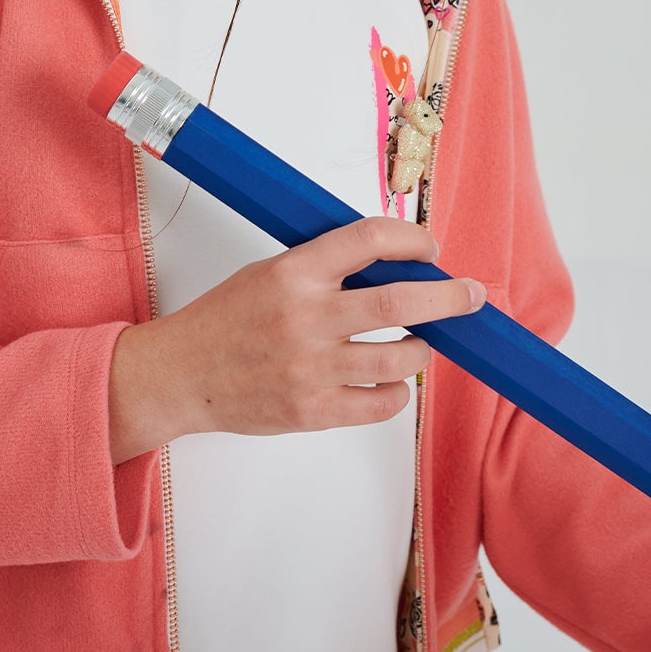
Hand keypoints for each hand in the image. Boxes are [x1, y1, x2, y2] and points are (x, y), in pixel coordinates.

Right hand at [108, 215, 485, 459]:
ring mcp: (310, 369)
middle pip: (400, 303)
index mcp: (294, 273)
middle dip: (448, 298)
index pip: (369, 240)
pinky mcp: (312, 412)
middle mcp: (305, 318)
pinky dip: (397, 394)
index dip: (412, 240)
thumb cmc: (226, 320)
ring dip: (422, 349)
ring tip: (421, 344)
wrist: (179, 376)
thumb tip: (393, 265)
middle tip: (471, 296)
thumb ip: (326, 266)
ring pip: (399, 359)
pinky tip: (391, 383)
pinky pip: (379, 406)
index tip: (429, 250)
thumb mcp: (270, 272)